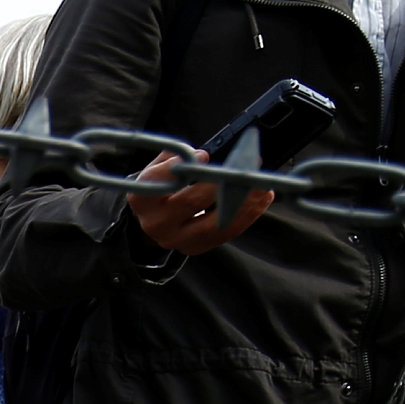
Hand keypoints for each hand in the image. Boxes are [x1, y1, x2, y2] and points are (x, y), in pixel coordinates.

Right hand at [130, 154, 272, 255]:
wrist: (158, 215)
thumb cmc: (166, 184)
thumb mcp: (163, 166)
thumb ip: (177, 156)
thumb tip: (201, 157)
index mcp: (142, 198)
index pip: (156, 182)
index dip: (179, 169)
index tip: (204, 155)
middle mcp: (155, 222)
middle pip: (190, 202)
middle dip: (222, 183)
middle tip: (247, 168)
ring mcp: (175, 239)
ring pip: (213, 224)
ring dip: (243, 204)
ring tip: (262, 187)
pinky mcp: (194, 248)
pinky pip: (224, 234)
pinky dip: (246, 216)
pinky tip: (261, 200)